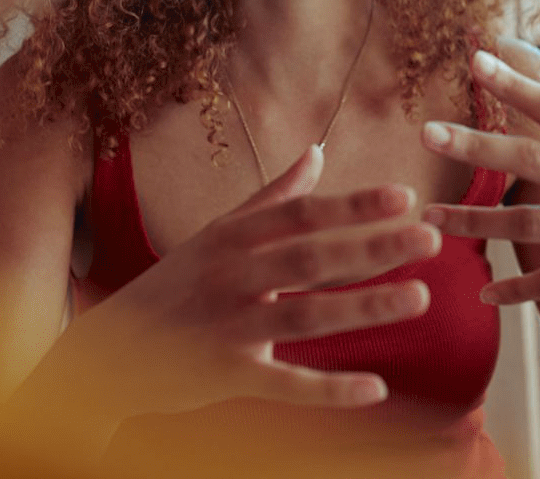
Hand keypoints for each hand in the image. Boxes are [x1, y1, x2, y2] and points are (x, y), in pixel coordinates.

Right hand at [35, 145, 439, 423]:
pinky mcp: (227, 376)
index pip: (301, 214)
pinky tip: (375, 388)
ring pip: (305, 314)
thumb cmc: (174, 287)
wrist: (109, 351)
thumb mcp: (216, 235)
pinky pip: (285, 384)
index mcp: (233, 237)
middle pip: (310, 257)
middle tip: (430, 238)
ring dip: (364, 306)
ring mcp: (228, 327)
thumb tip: (318, 152)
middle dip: (372, 247)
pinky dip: (330, 388)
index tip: (404, 195)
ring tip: (419, 297)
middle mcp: (231, 276)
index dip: (353, 204)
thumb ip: (272, 198)